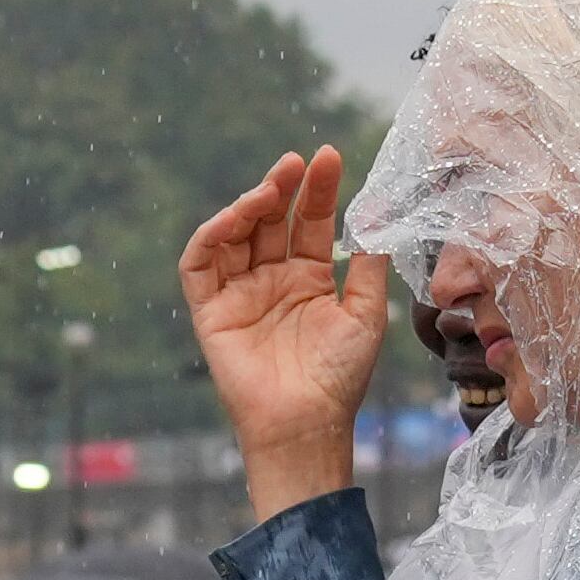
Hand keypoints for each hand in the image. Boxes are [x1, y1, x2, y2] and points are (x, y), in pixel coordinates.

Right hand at [183, 148, 386, 520]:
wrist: (308, 423)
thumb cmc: (340, 376)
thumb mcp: (364, 312)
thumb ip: (367, 264)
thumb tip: (380, 215)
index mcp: (308, 279)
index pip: (310, 221)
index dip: (318, 190)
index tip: (330, 156)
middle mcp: (272, 280)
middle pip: (271, 220)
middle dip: (282, 187)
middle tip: (297, 162)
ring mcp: (239, 293)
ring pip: (234, 235)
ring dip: (248, 206)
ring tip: (271, 186)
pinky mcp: (210, 311)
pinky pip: (199, 266)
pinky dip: (211, 236)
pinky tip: (235, 217)